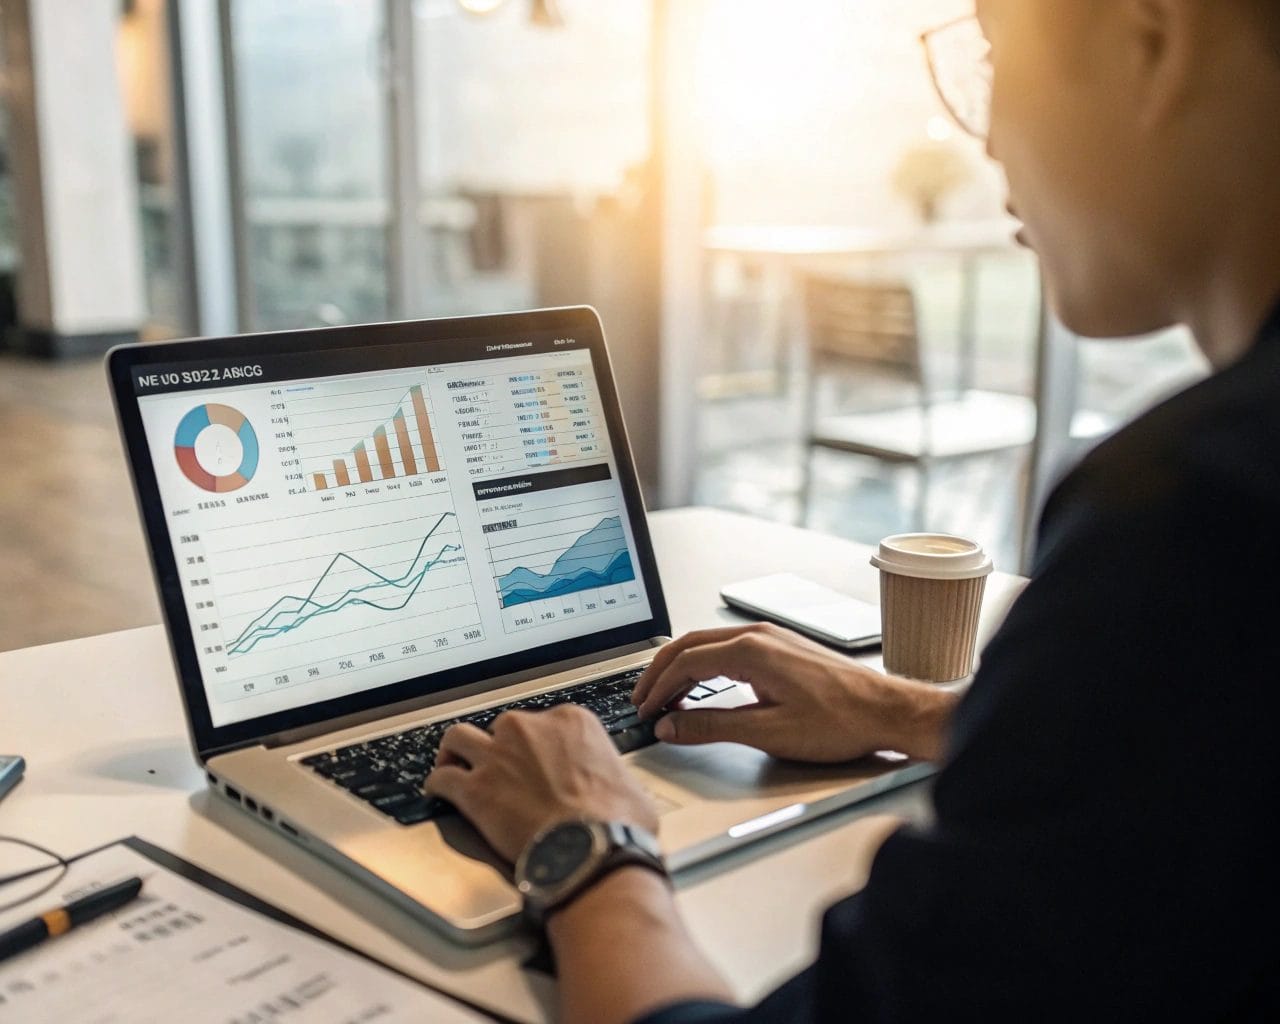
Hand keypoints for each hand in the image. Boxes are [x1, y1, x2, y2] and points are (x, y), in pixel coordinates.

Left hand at [425, 705, 658, 862]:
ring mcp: (498, 757)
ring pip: (459, 738)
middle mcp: (529, 730)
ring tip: (453, 765)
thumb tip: (616, 790)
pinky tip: (439, 794)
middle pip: (500, 727)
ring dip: (454, 753)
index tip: (534, 759)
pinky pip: (442, 779)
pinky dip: (438, 786)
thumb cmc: (616, 823)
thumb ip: (609, 774)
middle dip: (498, 746)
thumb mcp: (628, 784)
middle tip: (498, 768)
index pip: (542, 721)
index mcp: (571, 722)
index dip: (536, 744)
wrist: (592, 852)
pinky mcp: (476, 790)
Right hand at [631, 623, 955, 762]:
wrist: (886, 711)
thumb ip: (711, 727)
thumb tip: (671, 725)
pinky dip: (703, 667)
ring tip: (664, 698)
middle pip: (689, 645)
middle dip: (659, 673)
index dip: (657, 689)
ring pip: (707, 645)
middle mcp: (757, 636)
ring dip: (680, 668)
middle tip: (641, 701)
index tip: (644, 711)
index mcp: (750, 650)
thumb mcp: (767, 732)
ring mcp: (770, 638)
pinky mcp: (780, 647)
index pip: (685, 662)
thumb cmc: (839, 721)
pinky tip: (701, 687)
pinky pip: (727, 649)